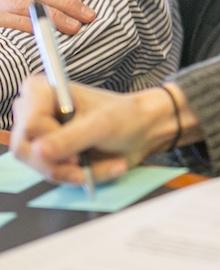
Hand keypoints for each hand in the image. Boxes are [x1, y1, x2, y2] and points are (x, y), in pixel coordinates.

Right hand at [0, 0, 95, 35]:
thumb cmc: (0, 7)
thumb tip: (75, 1)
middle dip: (68, 3)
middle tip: (88, 16)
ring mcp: (0, 4)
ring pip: (28, 5)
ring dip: (53, 16)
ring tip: (74, 27)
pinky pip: (10, 21)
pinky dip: (28, 26)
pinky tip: (43, 32)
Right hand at [11, 76, 190, 185]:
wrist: (144, 131)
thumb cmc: (126, 116)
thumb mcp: (102, 125)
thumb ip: (70, 137)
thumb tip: (38, 151)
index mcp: (42, 92)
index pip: (29, 123)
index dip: (49, 140)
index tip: (74, 151)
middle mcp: (34, 113)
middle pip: (26, 150)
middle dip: (60, 163)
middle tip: (85, 162)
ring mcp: (40, 137)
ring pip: (41, 166)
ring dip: (77, 172)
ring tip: (110, 163)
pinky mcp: (50, 156)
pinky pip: (55, 176)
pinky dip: (82, 177)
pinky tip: (107, 167)